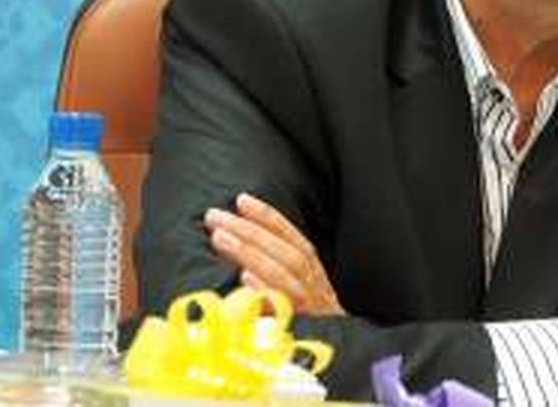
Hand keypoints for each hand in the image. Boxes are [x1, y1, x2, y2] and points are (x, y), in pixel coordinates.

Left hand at [204, 192, 344, 316]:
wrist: (342, 358)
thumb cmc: (310, 320)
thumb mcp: (302, 289)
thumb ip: (278, 268)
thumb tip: (238, 244)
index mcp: (312, 270)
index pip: (291, 236)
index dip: (267, 216)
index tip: (242, 199)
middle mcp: (313, 283)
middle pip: (282, 251)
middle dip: (248, 230)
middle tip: (215, 217)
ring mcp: (308, 306)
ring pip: (282, 273)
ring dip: (249, 252)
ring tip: (219, 238)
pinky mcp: (301, 328)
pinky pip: (283, 307)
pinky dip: (266, 291)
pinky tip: (245, 279)